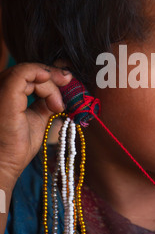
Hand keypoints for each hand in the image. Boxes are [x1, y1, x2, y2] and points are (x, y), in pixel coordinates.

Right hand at [0, 62, 71, 188]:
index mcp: (5, 92)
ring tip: (58, 105)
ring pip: (28, 71)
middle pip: (28, 69)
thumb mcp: (38, 116)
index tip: (67, 81)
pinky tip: (53, 94)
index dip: (48, 73)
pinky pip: (24, 73)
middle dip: (52, 74)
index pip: (27, 73)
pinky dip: (42, 77)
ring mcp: (0, 90)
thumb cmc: (18, 144)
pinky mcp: (5, 95)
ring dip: (50, 84)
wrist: (7, 164)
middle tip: (68, 82)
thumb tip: (62, 86)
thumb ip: (46, 100)